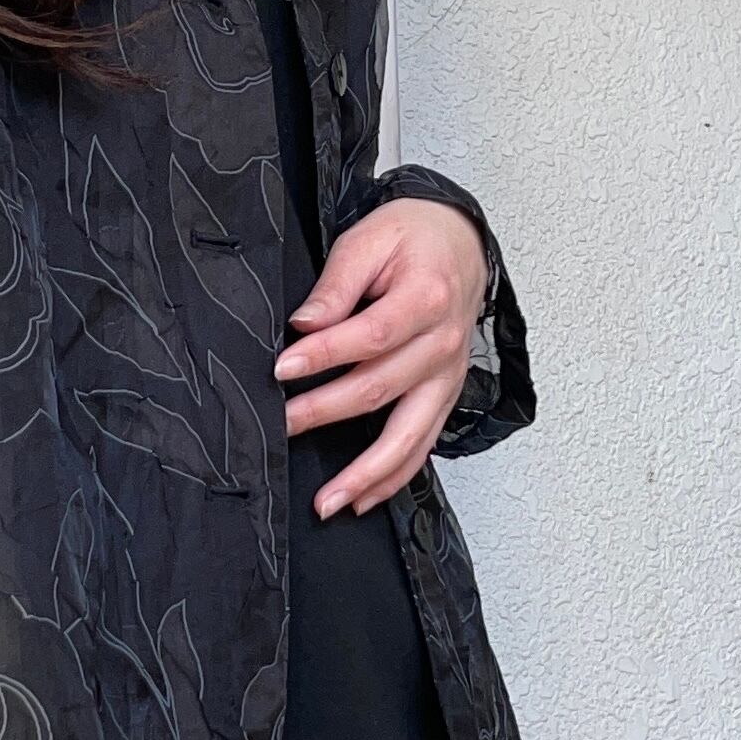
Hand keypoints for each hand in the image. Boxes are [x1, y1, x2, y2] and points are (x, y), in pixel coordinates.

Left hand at [273, 197, 487, 517]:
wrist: (459, 241)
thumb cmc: (415, 238)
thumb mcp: (370, 239)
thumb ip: (336, 285)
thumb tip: (304, 325)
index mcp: (427, 298)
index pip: (371, 336)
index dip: (324, 355)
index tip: (282, 368)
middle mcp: (443, 344)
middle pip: (380, 388)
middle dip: (324, 412)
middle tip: (281, 426)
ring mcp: (447, 376)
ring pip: (408, 435)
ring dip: (365, 473)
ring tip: (327, 501)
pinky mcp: (444, 395)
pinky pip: (423, 444)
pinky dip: (394, 477)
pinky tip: (364, 498)